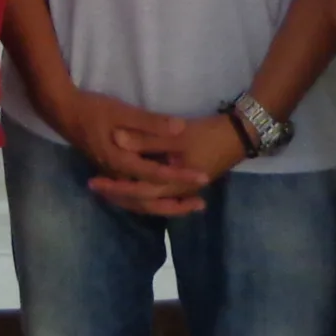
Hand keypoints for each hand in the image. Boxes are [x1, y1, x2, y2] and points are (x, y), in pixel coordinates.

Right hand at [51, 89, 209, 214]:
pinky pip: (133, 192)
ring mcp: (112, 174)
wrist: (62, 111)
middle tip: (201, 204)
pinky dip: (151, 196)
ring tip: (188, 203)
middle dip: (176, 203)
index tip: (203, 177)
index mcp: (120, 161)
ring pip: (140, 200)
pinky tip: (163, 193)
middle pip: (149, 198)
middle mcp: (117, 174)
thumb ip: (150, 123)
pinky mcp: (111, 171)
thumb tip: (180, 128)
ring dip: (164, 203)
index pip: (157, 174)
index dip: (181, 176)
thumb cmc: (92, 109)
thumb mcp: (122, 112)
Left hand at [90, 113, 246, 217]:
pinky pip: (161, 192)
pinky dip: (145, 191)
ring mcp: (184, 187)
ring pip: (152, 199)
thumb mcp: (177, 135)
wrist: (240, 135)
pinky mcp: (187, 180)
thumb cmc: (209, 134)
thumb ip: (146, 139)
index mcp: (173, 182)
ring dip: (131, 195)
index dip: (115, 187)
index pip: (137, 191)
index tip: (95, 183)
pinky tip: (135, 185)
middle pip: (143, 201)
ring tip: (110, 189)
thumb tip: (117, 139)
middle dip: (119, 195)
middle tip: (96, 188)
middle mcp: (177, 190)